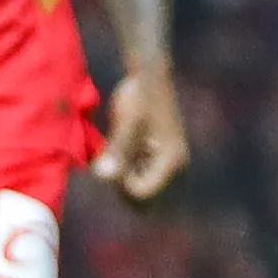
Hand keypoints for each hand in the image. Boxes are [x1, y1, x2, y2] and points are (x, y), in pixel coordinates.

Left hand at [96, 69, 192, 205]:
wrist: (149, 76)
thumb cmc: (141, 96)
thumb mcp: (128, 122)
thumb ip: (117, 150)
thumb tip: (102, 177)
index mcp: (172, 163)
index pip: (141, 195)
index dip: (121, 183)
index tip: (115, 157)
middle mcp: (174, 170)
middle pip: (143, 201)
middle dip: (123, 186)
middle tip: (116, 155)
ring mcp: (165, 167)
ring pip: (138, 192)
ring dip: (123, 179)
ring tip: (121, 149)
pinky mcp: (156, 161)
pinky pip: (138, 180)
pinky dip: (125, 172)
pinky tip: (123, 149)